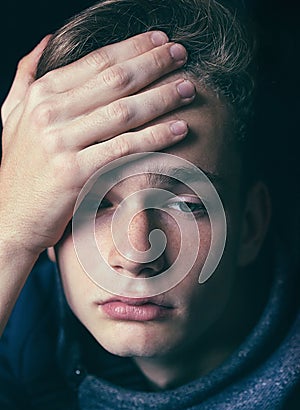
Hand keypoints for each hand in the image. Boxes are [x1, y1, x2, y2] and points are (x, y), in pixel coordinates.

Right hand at [0, 31, 194, 255]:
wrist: (11, 217)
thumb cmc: (20, 169)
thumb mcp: (13, 114)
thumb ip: (26, 76)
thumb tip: (45, 41)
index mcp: (40, 94)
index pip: (95, 61)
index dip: (133, 47)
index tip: (161, 40)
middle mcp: (49, 113)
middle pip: (114, 80)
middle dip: (154, 63)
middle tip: (182, 55)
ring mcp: (60, 142)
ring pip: (124, 111)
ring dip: (162, 97)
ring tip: (188, 89)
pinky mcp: (74, 173)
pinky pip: (124, 149)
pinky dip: (155, 137)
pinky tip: (178, 129)